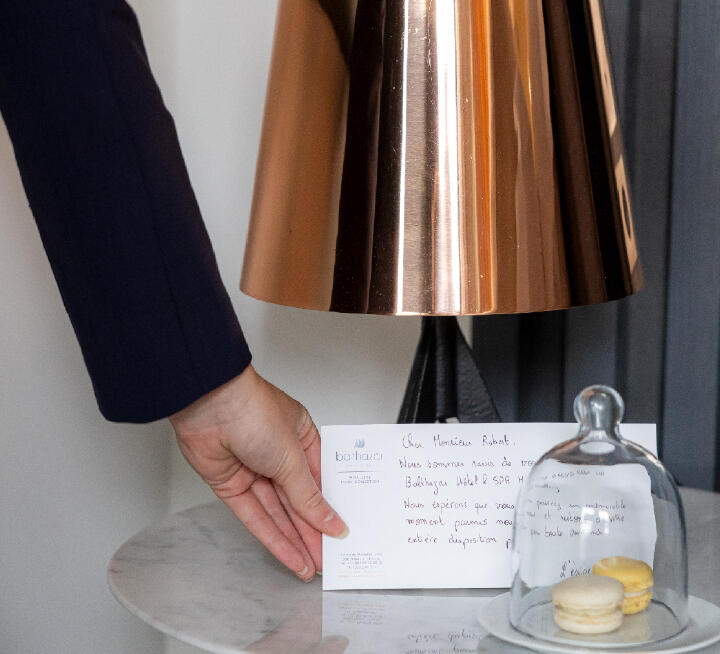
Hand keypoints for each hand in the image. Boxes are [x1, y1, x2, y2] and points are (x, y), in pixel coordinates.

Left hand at [169, 365, 346, 580]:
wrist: (208, 405)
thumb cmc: (253, 411)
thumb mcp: (292, 457)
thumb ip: (309, 497)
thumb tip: (331, 522)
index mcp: (300, 436)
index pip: (319, 479)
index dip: (330, 507)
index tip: (342, 533)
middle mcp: (277, 453)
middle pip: (298, 500)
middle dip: (313, 530)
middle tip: (329, 559)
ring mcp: (253, 470)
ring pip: (278, 512)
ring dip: (295, 540)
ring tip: (312, 566)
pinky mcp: (231, 486)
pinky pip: (255, 517)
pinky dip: (272, 538)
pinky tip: (290, 556)